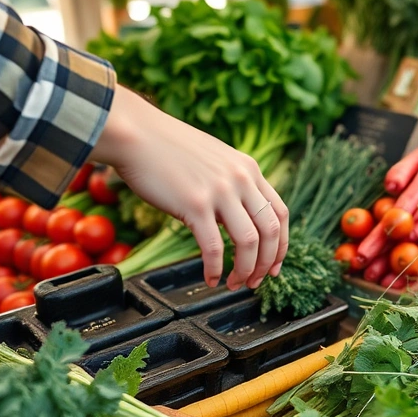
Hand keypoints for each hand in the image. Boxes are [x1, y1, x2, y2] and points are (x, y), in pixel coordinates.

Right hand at [91, 86, 288, 290]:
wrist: (135, 134)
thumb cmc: (167, 149)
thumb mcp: (215, 159)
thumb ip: (233, 183)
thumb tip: (240, 215)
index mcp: (249, 169)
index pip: (281, 213)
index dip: (282, 245)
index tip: (274, 265)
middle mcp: (241, 179)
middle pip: (271, 231)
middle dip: (267, 264)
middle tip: (255, 281)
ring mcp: (220, 191)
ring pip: (249, 243)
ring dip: (245, 271)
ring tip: (234, 283)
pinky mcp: (195, 204)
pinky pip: (215, 247)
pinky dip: (216, 268)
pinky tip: (210, 278)